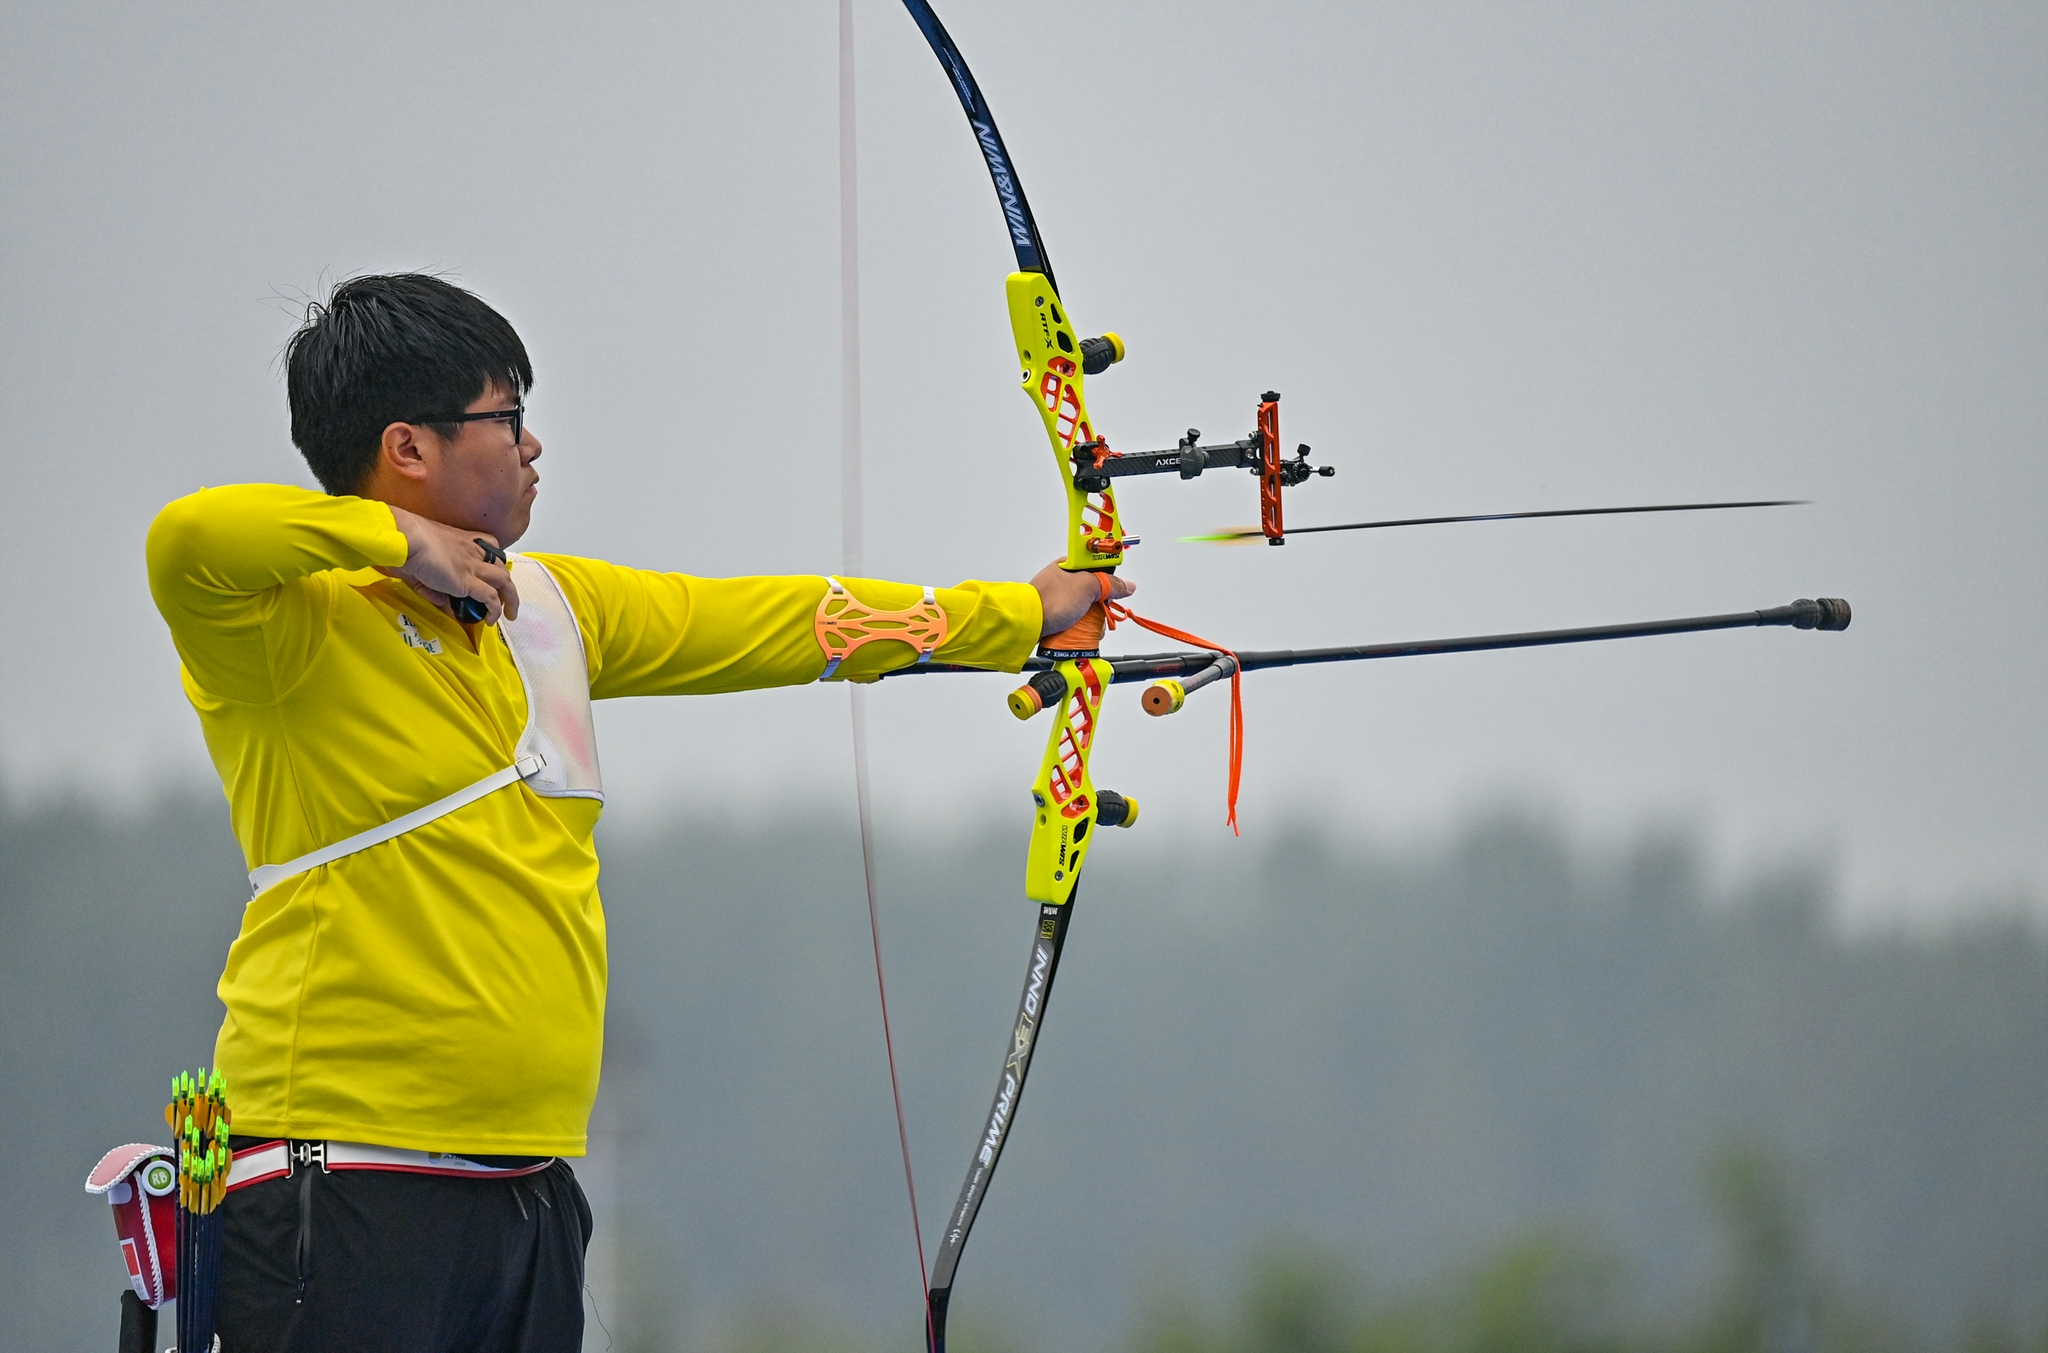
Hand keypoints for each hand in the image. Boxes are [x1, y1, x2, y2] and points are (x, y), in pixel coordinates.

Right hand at [383, 506, 520, 623]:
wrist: (406, 538)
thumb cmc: (406, 543)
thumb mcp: (421, 562)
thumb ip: (433, 584)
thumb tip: (444, 602)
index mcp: (462, 540)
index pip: (489, 544)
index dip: (495, 557)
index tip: (492, 569)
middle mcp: (472, 551)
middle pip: (500, 565)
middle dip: (506, 583)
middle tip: (505, 598)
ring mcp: (472, 566)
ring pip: (504, 581)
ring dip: (510, 598)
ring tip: (509, 614)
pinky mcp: (467, 581)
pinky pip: (490, 598)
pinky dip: (494, 610)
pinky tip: (490, 620)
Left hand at [1031, 558, 1134, 636]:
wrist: (1027, 623)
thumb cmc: (1051, 600)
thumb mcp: (1086, 586)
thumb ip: (1109, 584)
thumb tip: (1128, 585)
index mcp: (1069, 566)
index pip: (1097, 568)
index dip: (1108, 581)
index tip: (1113, 592)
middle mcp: (1064, 581)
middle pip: (1094, 593)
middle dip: (1100, 607)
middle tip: (1098, 613)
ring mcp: (1059, 600)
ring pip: (1086, 610)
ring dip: (1091, 621)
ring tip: (1086, 626)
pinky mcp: (1056, 616)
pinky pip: (1075, 622)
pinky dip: (1080, 628)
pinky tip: (1079, 633)